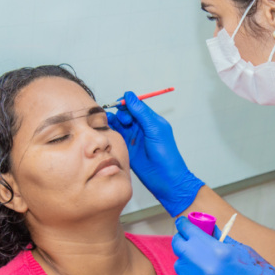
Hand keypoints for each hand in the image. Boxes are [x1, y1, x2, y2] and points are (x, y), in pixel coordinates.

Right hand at [106, 92, 203, 215]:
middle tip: (126, 122)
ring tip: (114, 126)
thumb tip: (129, 95)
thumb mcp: (155, 129)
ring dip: (113, 122)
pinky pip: (115, 136)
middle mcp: (141, 127)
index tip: (123, 107)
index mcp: (150, 120)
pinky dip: (110, 132)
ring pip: (118, 124)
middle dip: (121, 113)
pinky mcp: (126, 148)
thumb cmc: (166, 154)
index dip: (127, 103)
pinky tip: (108, 132)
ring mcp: (133, 138)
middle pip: (125, 113)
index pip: (135, 105)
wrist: (165, 179)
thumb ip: (141, 112)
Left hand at [172, 216, 274, 274]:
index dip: (184, 225)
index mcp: (216, 249)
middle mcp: (203, 265)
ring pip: (179, 266)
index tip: (183, 224)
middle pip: (179, 246)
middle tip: (188, 241)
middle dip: (183, 241)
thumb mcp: (241, 249)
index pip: (188, 230)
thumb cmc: (259, 274)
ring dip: (187, 262)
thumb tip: (206, 227)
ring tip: (202, 265)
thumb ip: (219, 238)